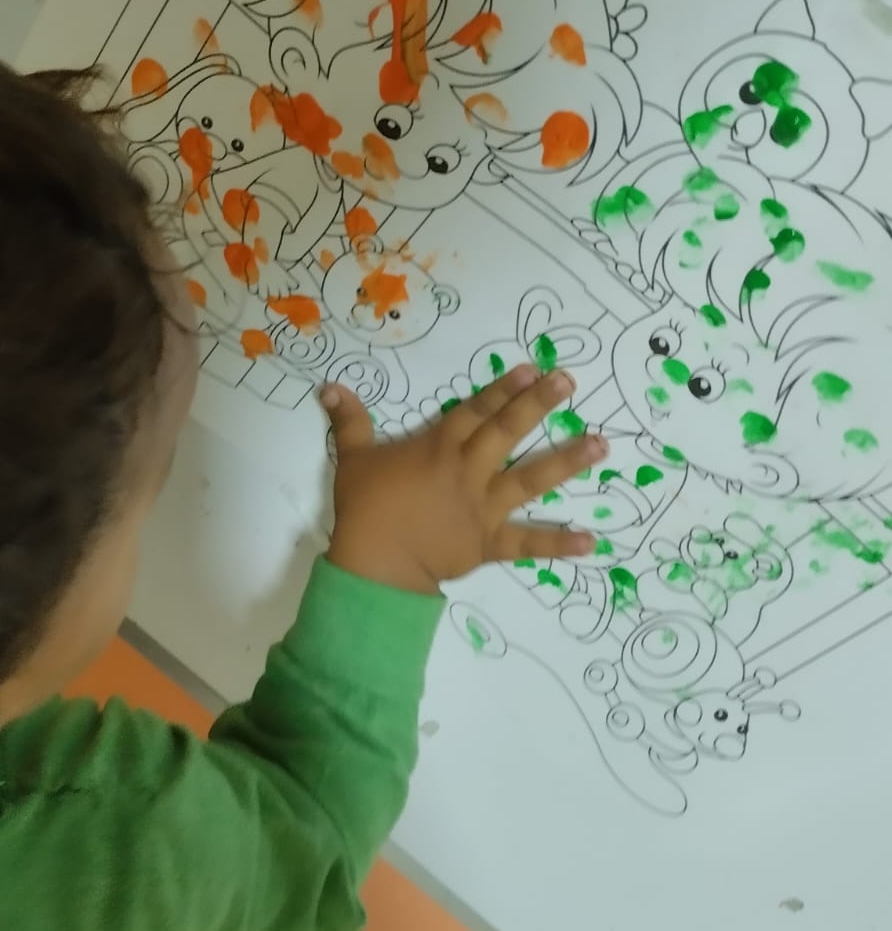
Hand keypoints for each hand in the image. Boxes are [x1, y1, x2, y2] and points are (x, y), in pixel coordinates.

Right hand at [322, 364, 605, 594]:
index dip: (502, 389)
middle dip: (539, 405)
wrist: (376, 563)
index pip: (476, 412)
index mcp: (439, 449)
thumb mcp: (352, 459)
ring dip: (566, 462)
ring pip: (530, 480)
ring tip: (601, 444)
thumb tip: (329, 387)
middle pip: (507, 432)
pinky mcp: (489, 543)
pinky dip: (557, 544)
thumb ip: (349, 422)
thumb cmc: (366, 509)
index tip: (532, 368)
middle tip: (570, 381)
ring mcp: (484, 508)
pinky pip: (527, 544)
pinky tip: (590, 541)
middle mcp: (468, 472)